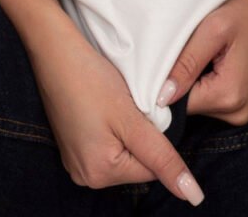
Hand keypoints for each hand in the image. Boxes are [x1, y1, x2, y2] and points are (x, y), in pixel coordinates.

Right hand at [28, 31, 204, 204]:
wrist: (54, 51)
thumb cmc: (91, 80)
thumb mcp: (132, 119)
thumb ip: (163, 158)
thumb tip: (193, 196)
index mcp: (100, 174)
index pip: (152, 168)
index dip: (156, 136)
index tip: (141, 108)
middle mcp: (85, 176)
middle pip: (136, 162)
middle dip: (141, 134)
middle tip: (126, 103)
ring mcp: (76, 161)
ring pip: (122, 151)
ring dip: (128, 130)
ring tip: (114, 103)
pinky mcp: (72, 145)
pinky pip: (106, 143)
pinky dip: (113, 126)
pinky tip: (104, 105)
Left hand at [156, 0, 247, 125]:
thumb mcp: (214, 29)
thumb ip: (186, 63)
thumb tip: (162, 96)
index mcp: (227, 96)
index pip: (179, 104)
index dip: (168, 83)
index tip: (169, 61)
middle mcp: (236, 114)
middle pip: (190, 106)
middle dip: (184, 81)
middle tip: (191, 52)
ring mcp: (243, 114)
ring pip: (201, 104)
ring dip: (196, 82)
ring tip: (206, 55)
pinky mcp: (245, 107)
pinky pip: (214, 101)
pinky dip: (209, 84)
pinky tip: (215, 63)